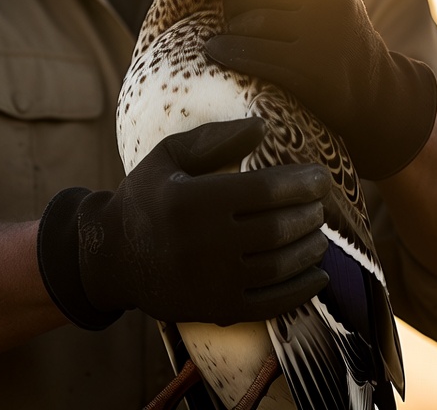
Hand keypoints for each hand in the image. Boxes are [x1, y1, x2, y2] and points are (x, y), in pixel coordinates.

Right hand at [36, 118, 329, 328]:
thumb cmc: (148, 196)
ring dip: (310, 248)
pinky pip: (271, 304)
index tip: (321, 176)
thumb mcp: (169, 156)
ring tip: (319, 232)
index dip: (300, 183)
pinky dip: (302, 289)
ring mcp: (212, 281)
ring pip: (279, 266)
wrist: (114, 257)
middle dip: (309, 214)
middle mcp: (202, 243)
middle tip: (321, 203)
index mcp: (191, 200)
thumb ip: (215, 138)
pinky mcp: (218, 310)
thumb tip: (264, 126)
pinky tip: (318, 274)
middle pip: (277, 228)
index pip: (263, 190)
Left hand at [205, 0, 436, 179]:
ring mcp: (322, 36)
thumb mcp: (331, 0)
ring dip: (229, 31)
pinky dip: (229, 51)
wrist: (376, 96)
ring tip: (222, 36)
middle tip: (226, 18)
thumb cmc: (338, 42)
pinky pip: (255, 54)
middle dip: (232, 6)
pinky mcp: (310, 70)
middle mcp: (330, 2)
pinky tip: (217, 51)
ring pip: (253, 22)